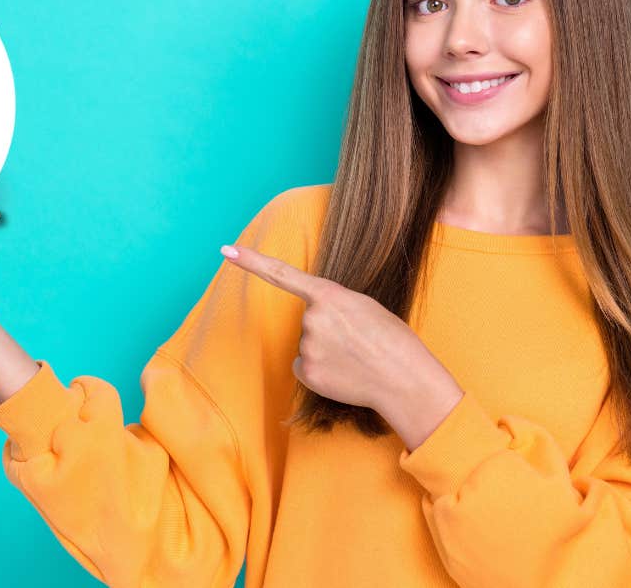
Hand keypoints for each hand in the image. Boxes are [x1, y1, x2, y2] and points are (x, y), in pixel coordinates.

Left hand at [220, 243, 433, 414]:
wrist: (404, 379)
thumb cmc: (391, 340)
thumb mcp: (364, 307)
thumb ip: (333, 306)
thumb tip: (313, 324)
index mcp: (329, 295)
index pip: (282, 274)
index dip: (252, 261)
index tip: (226, 251)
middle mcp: (312, 318)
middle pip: (308, 322)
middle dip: (328, 330)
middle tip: (358, 340)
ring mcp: (307, 347)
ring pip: (307, 346)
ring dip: (327, 352)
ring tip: (356, 358)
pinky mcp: (306, 373)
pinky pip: (304, 368)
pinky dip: (321, 371)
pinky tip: (344, 373)